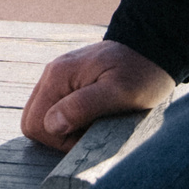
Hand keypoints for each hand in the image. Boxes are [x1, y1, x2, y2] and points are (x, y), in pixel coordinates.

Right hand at [19, 40, 174, 151]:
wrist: (154, 47)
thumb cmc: (141, 73)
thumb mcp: (119, 93)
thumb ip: (83, 107)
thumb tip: (52, 125)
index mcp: (58, 76)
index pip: (36, 124)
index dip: (60, 140)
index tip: (90, 135)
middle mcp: (52, 74)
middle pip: (33, 121)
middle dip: (58, 136)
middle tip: (90, 132)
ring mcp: (58, 76)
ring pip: (43, 115)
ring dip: (65, 128)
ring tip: (94, 123)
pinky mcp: (69, 80)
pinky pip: (55, 107)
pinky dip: (70, 119)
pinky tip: (92, 115)